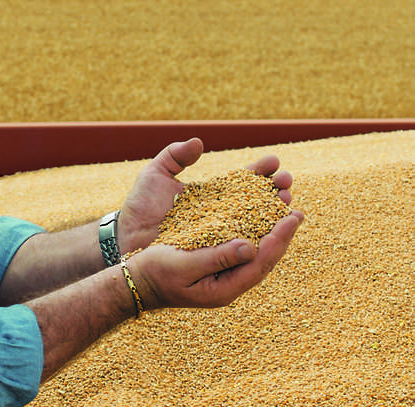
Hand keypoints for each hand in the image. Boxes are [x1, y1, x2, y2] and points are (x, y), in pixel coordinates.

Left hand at [116, 138, 293, 254]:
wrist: (129, 237)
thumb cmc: (141, 207)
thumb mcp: (155, 175)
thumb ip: (175, 155)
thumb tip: (198, 143)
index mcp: (213, 195)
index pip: (243, 181)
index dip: (260, 172)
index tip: (274, 163)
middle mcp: (221, 215)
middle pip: (257, 201)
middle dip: (275, 191)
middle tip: (287, 184)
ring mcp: (220, 235)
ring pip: (255, 224)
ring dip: (274, 214)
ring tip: (287, 203)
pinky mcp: (216, 253)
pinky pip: (242, 246)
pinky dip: (260, 239)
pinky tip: (274, 232)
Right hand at [126, 209, 303, 309]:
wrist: (137, 280)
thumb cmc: (156, 273)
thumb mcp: (184, 265)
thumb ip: (216, 258)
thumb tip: (250, 247)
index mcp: (224, 288)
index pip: (260, 263)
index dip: (279, 239)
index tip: (292, 217)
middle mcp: (228, 283)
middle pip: (264, 259)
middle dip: (282, 235)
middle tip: (297, 212)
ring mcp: (223, 274)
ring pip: (255, 252)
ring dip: (270, 231)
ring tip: (284, 210)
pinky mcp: (216, 263)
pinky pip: (241, 247)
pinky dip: (252, 230)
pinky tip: (258, 216)